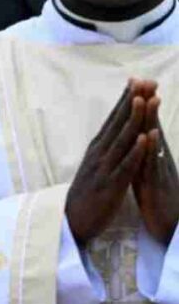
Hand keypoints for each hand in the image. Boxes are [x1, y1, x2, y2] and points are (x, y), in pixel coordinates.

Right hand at [66, 80, 151, 244]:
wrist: (70, 221)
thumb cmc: (86, 194)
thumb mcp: (95, 166)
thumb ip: (104, 148)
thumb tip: (113, 131)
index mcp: (97, 148)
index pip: (113, 118)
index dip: (125, 99)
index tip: (137, 80)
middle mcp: (99, 153)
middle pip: (118, 123)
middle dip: (132, 101)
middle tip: (144, 80)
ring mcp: (104, 168)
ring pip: (123, 139)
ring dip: (135, 119)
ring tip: (145, 100)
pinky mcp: (111, 185)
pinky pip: (127, 166)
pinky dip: (137, 151)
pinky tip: (147, 138)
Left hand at [133, 87, 178, 244]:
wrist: (170, 225)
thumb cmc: (157, 195)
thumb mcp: (146, 168)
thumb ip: (142, 148)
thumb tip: (137, 129)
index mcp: (150, 152)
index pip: (144, 122)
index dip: (139, 103)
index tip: (135, 80)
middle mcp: (156, 156)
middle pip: (151, 125)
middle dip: (146, 103)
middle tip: (145, 80)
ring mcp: (158, 169)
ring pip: (153, 141)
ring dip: (150, 120)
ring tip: (148, 99)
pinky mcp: (157, 184)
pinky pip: (153, 164)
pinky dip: (151, 149)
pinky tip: (150, 135)